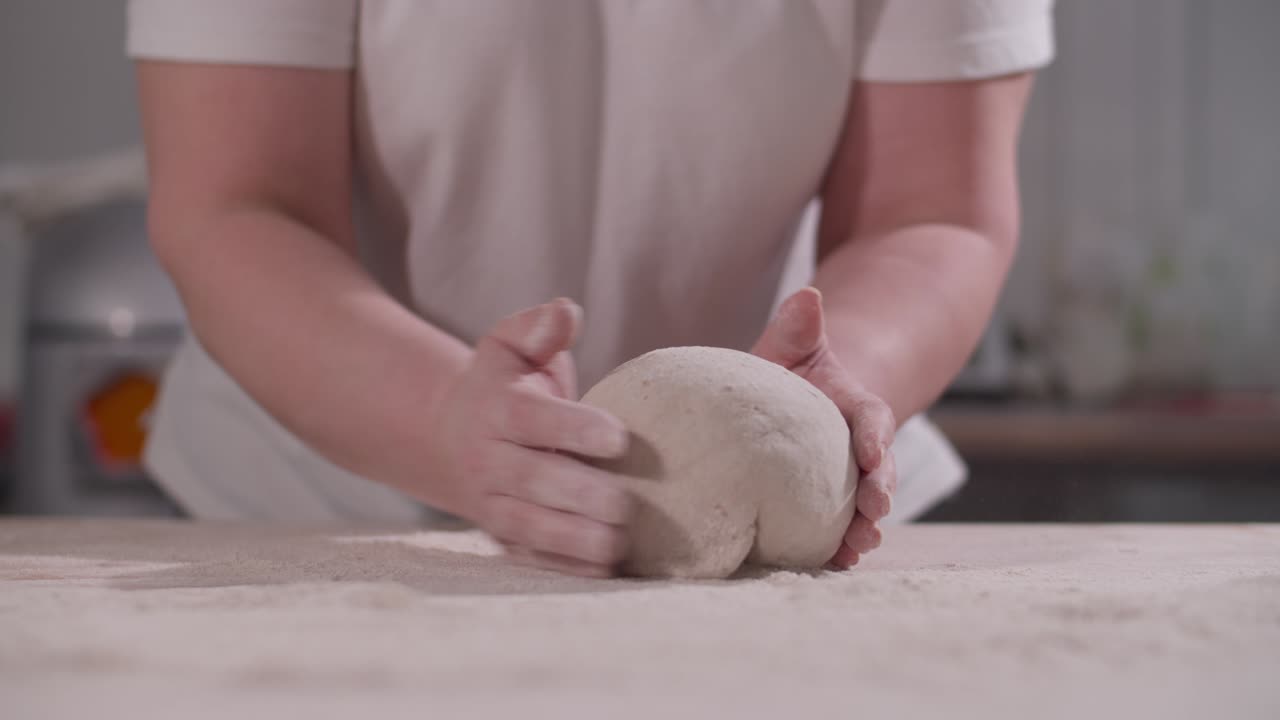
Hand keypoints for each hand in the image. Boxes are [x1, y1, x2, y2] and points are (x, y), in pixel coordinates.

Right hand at [429, 298, 634, 576]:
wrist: (447, 436)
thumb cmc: (502, 385)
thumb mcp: (508, 347)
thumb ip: (536, 328)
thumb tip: (566, 311)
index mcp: (495, 408)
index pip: (530, 418)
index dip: (573, 427)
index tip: (619, 437)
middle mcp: (488, 459)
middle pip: (532, 479)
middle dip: (580, 494)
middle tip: (626, 504)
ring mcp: (491, 502)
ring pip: (528, 525)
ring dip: (573, 539)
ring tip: (618, 542)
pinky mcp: (502, 536)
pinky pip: (529, 557)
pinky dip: (564, 567)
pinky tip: (604, 569)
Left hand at [750, 287, 896, 567]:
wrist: (785, 405)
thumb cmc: (790, 373)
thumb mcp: (795, 346)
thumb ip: (799, 326)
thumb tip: (806, 295)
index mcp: (857, 409)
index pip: (874, 421)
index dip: (876, 439)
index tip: (873, 456)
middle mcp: (860, 450)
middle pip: (879, 473)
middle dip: (880, 494)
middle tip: (874, 514)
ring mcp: (848, 481)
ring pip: (864, 507)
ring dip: (863, 528)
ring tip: (858, 547)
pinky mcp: (827, 506)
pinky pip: (837, 528)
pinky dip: (838, 547)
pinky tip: (833, 563)